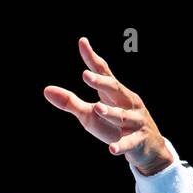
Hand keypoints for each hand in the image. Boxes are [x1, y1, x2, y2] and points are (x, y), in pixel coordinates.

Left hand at [43, 36, 171, 175]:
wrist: (147, 149)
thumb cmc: (114, 127)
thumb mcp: (89, 115)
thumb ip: (70, 102)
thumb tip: (46, 90)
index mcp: (115, 93)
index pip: (104, 72)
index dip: (92, 59)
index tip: (82, 42)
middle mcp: (127, 102)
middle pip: (115, 89)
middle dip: (101, 82)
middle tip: (86, 75)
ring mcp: (135, 121)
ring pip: (122, 116)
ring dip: (111, 112)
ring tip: (97, 108)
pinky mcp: (138, 140)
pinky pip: (129, 142)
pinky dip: (121, 145)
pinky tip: (112, 149)